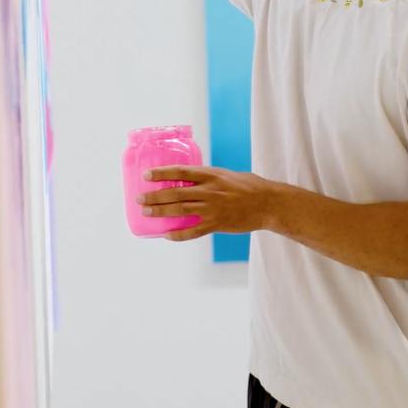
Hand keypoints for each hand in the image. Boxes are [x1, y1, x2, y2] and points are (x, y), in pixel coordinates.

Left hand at [138, 166, 282, 241]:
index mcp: (211, 175)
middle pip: (176, 193)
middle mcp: (209, 191)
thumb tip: (188, 180)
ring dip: (161, 212)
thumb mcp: (226, 175)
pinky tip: (167, 235)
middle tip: (139, 199)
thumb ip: (208, 178)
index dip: (162, 173)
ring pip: (181, 210)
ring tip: (146, 212)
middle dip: (155, 196)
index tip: (146, 176)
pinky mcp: (217, 224)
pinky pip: (194, 231)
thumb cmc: (248, 186)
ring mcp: (213, 208)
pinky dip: (179, 234)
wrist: (267, 203)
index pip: (181, 172)